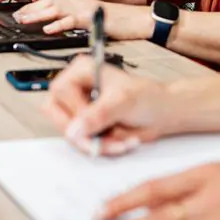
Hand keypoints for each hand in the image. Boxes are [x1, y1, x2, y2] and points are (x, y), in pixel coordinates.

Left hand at [12, 0, 151, 38]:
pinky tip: (47, 29)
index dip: (32, 6)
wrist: (139, 19)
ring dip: (37, 15)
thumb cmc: (118, 22)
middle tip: (14, 17)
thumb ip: (75, 21)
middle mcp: (77, 3)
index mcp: (77, 3)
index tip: (17, 12)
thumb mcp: (91, 20)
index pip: (50, 2)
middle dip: (29, 9)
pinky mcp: (92, 19)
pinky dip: (58, 24)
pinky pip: (72, 21)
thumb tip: (60, 26)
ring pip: (55, 9)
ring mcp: (84, 10)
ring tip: (22, 20)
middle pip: (48, 4)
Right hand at [42, 55, 173, 155]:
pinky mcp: (86, 128)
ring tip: (121, 140)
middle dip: (85, 134)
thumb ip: (98, 114)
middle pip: (58, 115)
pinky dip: (102, 148)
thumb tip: (74, 130)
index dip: (75, 110)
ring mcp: (79, 110)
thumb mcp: (123, 101)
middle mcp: (76, 89)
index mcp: (81, 71)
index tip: (93, 123)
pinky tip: (121, 142)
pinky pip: (83, 144)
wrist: (162, 114)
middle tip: (105, 141)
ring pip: (71, 134)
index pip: (60, 92)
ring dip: (97, 143)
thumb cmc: (147, 97)